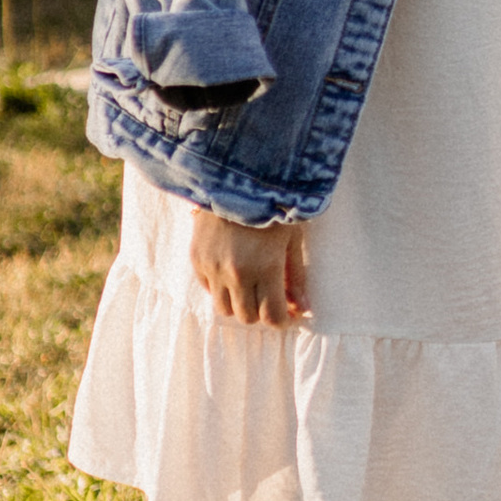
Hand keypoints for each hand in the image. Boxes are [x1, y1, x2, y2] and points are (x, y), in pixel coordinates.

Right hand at [189, 210, 307, 325]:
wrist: (233, 179)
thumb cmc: (271, 206)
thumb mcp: (292, 238)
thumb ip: (295, 276)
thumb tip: (303, 307)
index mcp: (266, 267)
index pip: (271, 315)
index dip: (281, 320)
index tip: (286, 314)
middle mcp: (237, 273)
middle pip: (247, 317)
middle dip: (261, 312)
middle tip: (268, 297)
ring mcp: (214, 267)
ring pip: (224, 308)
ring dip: (238, 303)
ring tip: (248, 286)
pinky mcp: (197, 259)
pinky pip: (208, 289)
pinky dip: (220, 287)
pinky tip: (231, 270)